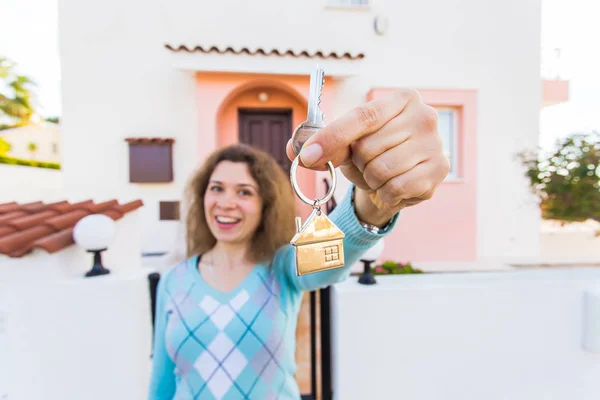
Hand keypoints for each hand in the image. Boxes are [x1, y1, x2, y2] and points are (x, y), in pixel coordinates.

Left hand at [286, 89, 449, 225]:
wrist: (402, 178)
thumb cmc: (373, 153)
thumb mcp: (347, 144)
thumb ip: (322, 143)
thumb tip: (294, 149)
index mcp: (402, 99)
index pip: (362, 117)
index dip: (332, 137)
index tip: (307, 155)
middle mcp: (424, 116)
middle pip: (368, 147)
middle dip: (359, 162)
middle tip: (369, 163)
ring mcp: (436, 143)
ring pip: (380, 170)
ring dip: (371, 180)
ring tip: (381, 175)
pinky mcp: (439, 170)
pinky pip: (396, 187)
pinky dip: (386, 193)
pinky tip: (393, 187)